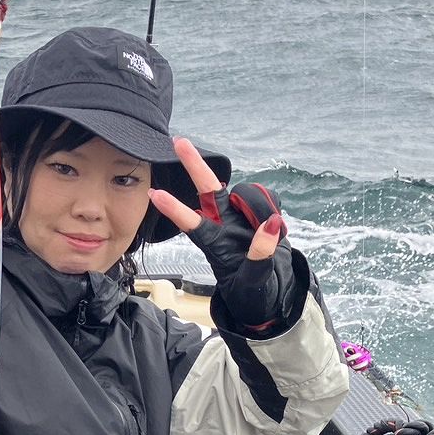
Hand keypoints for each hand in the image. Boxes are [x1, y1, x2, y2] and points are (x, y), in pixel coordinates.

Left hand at [148, 137, 286, 327]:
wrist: (276, 291)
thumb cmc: (255, 293)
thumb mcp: (255, 283)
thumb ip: (261, 255)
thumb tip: (272, 224)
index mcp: (214, 244)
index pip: (191, 223)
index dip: (175, 209)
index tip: (155, 195)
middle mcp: (224, 223)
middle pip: (208, 188)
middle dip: (194, 164)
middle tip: (178, 141)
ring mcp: (242, 215)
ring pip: (246, 192)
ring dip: (260, 207)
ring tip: (274, 234)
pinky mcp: (262, 211)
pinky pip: (269, 198)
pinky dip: (275, 208)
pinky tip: (278, 229)